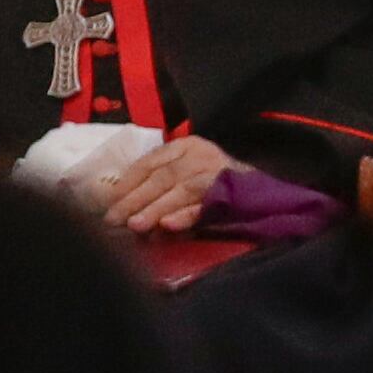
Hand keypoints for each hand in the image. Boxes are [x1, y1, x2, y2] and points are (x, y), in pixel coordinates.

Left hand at [90, 132, 236, 233]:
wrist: (263, 196)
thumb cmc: (212, 186)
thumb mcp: (184, 175)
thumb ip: (158, 185)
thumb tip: (120, 205)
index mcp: (186, 146)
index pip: (150, 162)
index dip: (128, 182)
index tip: (109, 201)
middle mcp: (202, 155)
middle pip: (163, 176)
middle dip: (136, 199)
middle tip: (115, 219)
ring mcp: (219, 172)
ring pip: (181, 189)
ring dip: (156, 209)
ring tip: (136, 226)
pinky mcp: (233, 193)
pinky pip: (205, 205)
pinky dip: (186, 215)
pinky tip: (169, 225)